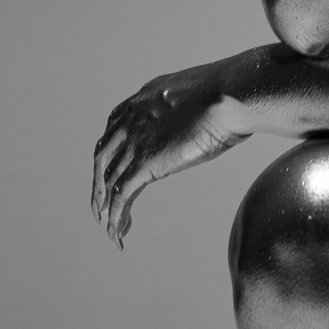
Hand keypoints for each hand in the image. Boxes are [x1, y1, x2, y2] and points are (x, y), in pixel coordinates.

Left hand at [90, 60, 251, 245]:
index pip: (113, 132)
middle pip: (102, 159)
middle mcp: (130, 121)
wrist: (229, 95)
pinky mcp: (143, 164)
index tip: (114, 172)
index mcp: (141, 101)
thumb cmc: (228, 94)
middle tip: (102, 206)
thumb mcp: (197, 99)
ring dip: (105, 208)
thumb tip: (198, 121)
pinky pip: (121, 197)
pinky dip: (116, 218)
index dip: (111, 156)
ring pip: (107, 181)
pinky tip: (119, 234)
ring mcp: (134, 143)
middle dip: (99, 185)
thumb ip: (187, 112)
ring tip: (110, 228)